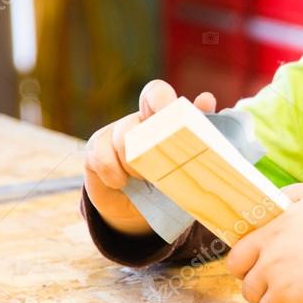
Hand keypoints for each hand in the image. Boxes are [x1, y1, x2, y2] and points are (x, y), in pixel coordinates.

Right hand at [84, 79, 216, 233]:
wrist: (136, 208)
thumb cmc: (168, 181)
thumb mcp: (186, 164)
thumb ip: (197, 136)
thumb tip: (206, 100)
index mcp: (163, 119)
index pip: (157, 94)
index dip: (162, 99)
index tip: (171, 110)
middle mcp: (138, 120)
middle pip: (136, 115)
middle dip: (149, 133)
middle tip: (159, 155)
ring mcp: (115, 133)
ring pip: (122, 137)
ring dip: (134, 162)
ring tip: (143, 179)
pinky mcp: (96, 150)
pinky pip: (100, 156)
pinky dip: (112, 172)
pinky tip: (120, 183)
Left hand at [225, 183, 302, 302]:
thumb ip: (287, 197)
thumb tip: (272, 202)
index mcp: (270, 237)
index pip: (235, 261)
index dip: (245, 266)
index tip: (257, 267)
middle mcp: (271, 265)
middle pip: (249, 290)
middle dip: (263, 288)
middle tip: (282, 282)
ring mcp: (285, 289)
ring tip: (299, 293)